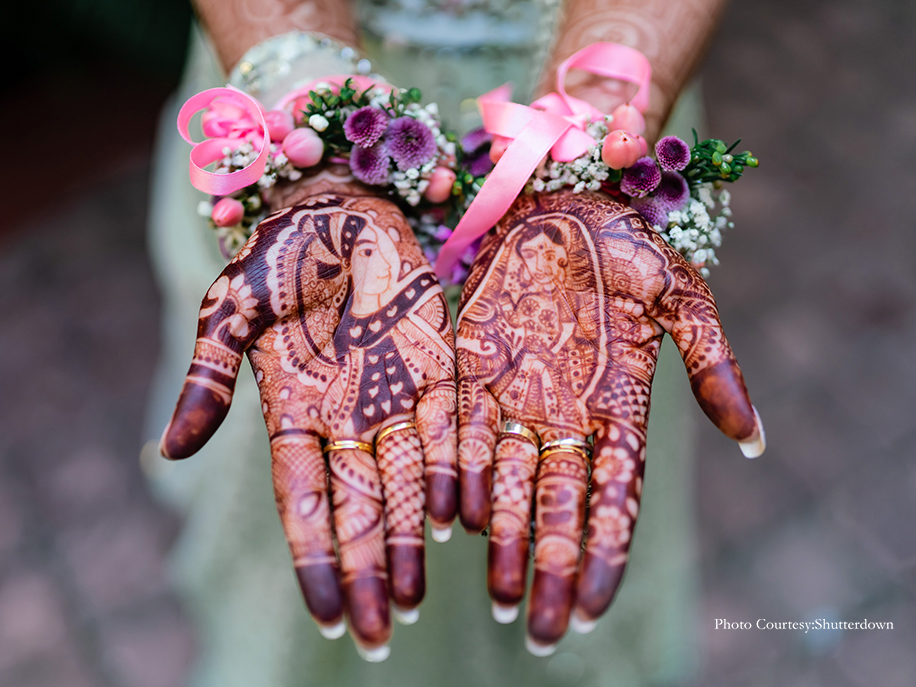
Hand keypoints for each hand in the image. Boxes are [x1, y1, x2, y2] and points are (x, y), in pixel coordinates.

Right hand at [159, 181, 456, 657]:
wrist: (338, 207)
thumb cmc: (277, 257)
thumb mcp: (229, 314)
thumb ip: (208, 379)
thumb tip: (170, 450)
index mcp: (294, 413)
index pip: (303, 502)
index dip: (315, 559)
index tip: (330, 615)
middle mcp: (347, 417)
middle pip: (359, 508)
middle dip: (368, 571)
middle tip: (381, 633)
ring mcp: (394, 395)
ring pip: (406, 482)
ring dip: (411, 540)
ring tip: (417, 597)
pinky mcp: (436, 366)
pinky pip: (448, 428)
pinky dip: (456, 470)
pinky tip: (462, 519)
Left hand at [456, 190, 763, 651]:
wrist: (563, 198)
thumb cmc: (628, 244)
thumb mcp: (679, 297)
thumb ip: (712, 365)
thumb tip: (754, 440)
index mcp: (619, 406)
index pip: (616, 495)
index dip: (607, 551)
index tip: (594, 607)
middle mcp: (565, 415)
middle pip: (558, 505)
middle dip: (551, 567)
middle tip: (538, 630)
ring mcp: (516, 397)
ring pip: (506, 483)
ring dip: (504, 540)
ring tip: (499, 597)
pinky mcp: (471, 372)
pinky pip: (461, 433)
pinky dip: (457, 476)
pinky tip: (451, 520)